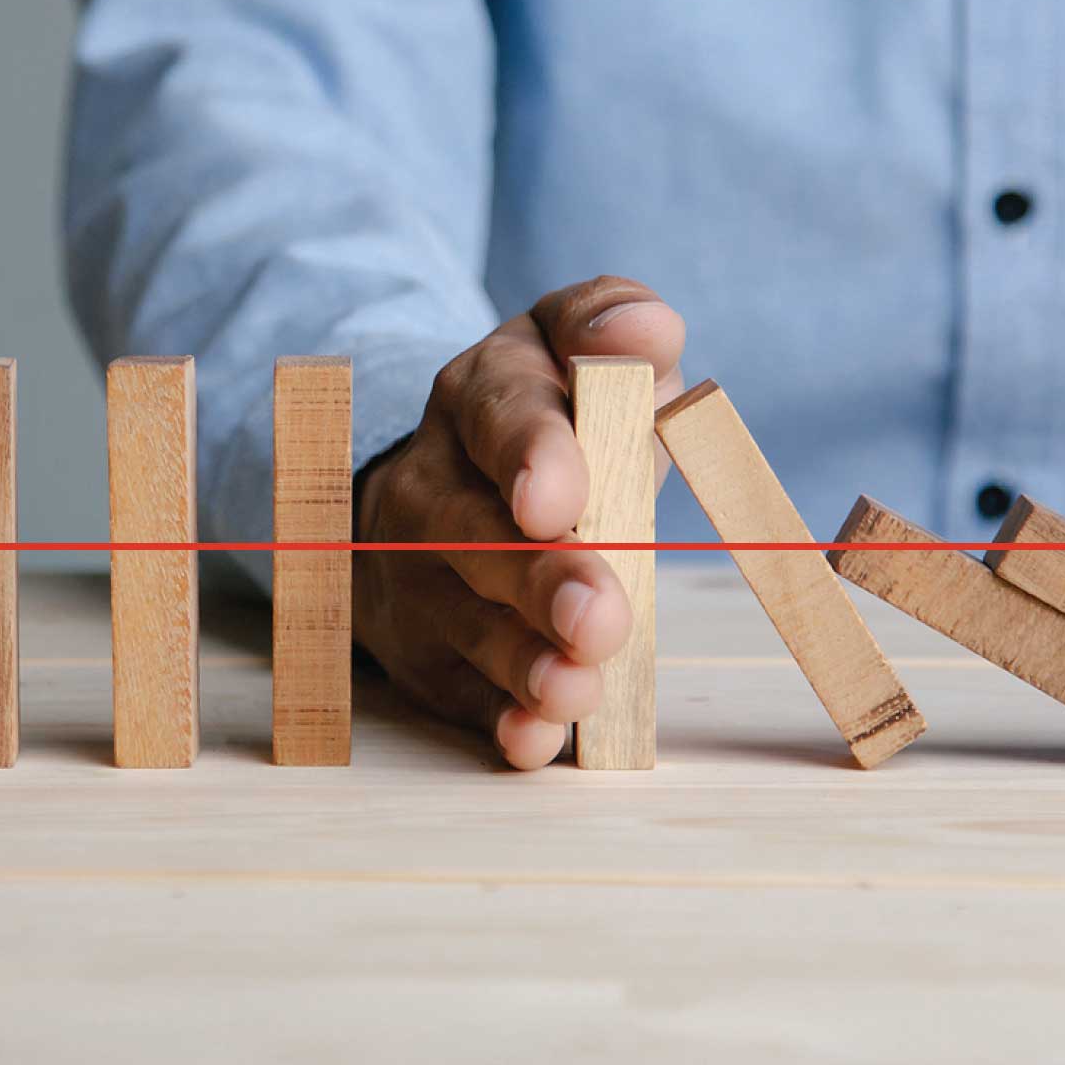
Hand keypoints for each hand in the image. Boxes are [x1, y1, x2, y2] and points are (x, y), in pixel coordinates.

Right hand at [352, 277, 685, 768]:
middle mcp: (432, 481)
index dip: (530, 454)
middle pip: (473, 530)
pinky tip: (537, 741)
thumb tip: (648, 331)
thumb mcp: (569, 347)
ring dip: (523, 660)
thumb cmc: (547, 416)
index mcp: (479, 393)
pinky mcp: (426, 648)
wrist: (437, 483)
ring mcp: (416, 571)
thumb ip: (611, 324)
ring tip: (577, 690)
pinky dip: (498, 717)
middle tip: (597, 616)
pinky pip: (459, 689)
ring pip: (463, 618)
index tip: (558, 499)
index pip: (500, 413)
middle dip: (536, 577)